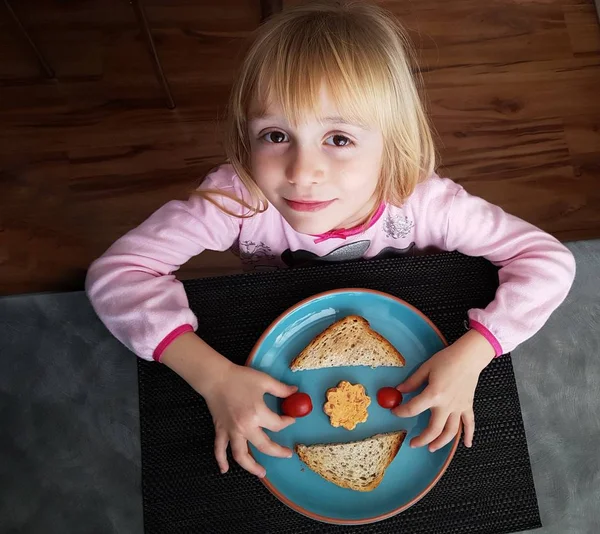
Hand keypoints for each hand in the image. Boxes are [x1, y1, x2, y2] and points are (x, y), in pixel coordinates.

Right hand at [159, 332, 296, 477]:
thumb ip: (281, 389)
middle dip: (278, 452)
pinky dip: (221, 461)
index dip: (287, 423)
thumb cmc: (240, 378)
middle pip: (264, 446)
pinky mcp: (220, 430)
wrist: (216, 377)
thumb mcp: (264, 380)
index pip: (278, 425)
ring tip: (261, 473)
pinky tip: (225, 470)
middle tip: (287, 454)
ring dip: (251, 467)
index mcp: (257, 413)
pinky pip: (219, 450)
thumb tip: (295, 392)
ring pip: (241, 455)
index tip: (291, 419)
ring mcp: (231, 431)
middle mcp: (245, 427)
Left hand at [392, 330, 494, 451]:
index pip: (413, 409)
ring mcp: (459, 408)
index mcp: (433, 394)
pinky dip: (468, 435)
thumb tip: (399, 390)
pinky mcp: (468, 406)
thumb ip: (412, 382)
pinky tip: (467, 444)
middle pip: (434, 429)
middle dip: (422, 439)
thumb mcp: (426, 368)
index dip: (401, 412)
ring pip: (451, 432)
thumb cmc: (447, 359)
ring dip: (441, 443)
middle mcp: (447, 405)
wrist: (469, 357)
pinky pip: (469, 424)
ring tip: (431, 448)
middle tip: (413, 443)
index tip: (395, 412)